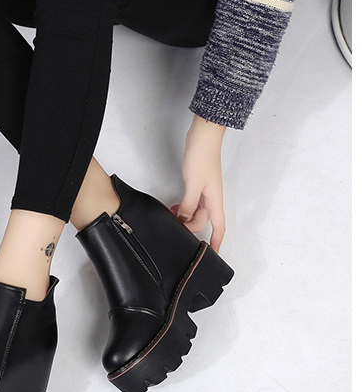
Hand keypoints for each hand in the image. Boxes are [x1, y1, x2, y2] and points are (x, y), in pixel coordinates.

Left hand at [170, 115, 226, 252]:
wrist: (202, 137)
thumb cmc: (202, 157)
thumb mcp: (193, 184)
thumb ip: (188, 204)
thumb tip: (184, 219)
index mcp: (215, 199)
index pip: (219, 226)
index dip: (216, 241)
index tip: (212, 254)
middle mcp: (212, 197)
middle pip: (203, 220)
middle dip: (189, 226)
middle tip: (174, 224)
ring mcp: (204, 190)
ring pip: (195, 211)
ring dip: (184, 215)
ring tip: (171, 213)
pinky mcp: (197, 183)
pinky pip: (191, 202)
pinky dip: (182, 206)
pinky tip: (173, 206)